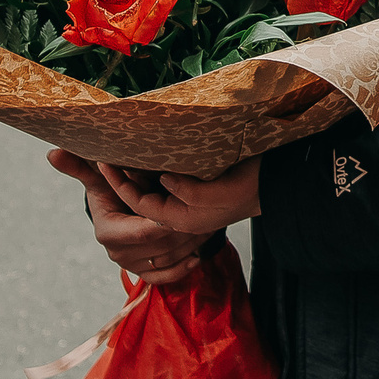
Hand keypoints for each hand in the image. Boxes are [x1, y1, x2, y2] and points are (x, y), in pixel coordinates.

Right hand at [47, 148, 206, 283]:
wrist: (117, 210)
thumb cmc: (110, 187)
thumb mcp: (98, 175)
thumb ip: (80, 166)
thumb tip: (52, 153)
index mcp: (108, 232)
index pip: (144, 231)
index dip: (166, 221)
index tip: (186, 207)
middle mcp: (118, 254)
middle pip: (161, 247)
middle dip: (185, 232)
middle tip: (207, 215)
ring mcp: (132, 266)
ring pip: (168, 260)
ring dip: (191, 245)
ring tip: (211, 227)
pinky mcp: (144, 274)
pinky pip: (166, 278)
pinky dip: (184, 269)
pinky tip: (199, 255)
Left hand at [106, 154, 261, 235]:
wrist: (274, 184)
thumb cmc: (248, 187)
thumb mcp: (217, 192)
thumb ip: (187, 190)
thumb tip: (162, 179)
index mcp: (182, 219)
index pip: (139, 204)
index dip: (119, 183)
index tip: (104, 161)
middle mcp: (181, 217)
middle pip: (140, 204)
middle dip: (122, 184)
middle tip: (107, 159)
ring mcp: (187, 208)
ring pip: (149, 198)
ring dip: (134, 181)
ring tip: (119, 160)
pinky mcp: (194, 197)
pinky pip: (164, 191)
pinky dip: (150, 181)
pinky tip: (145, 164)